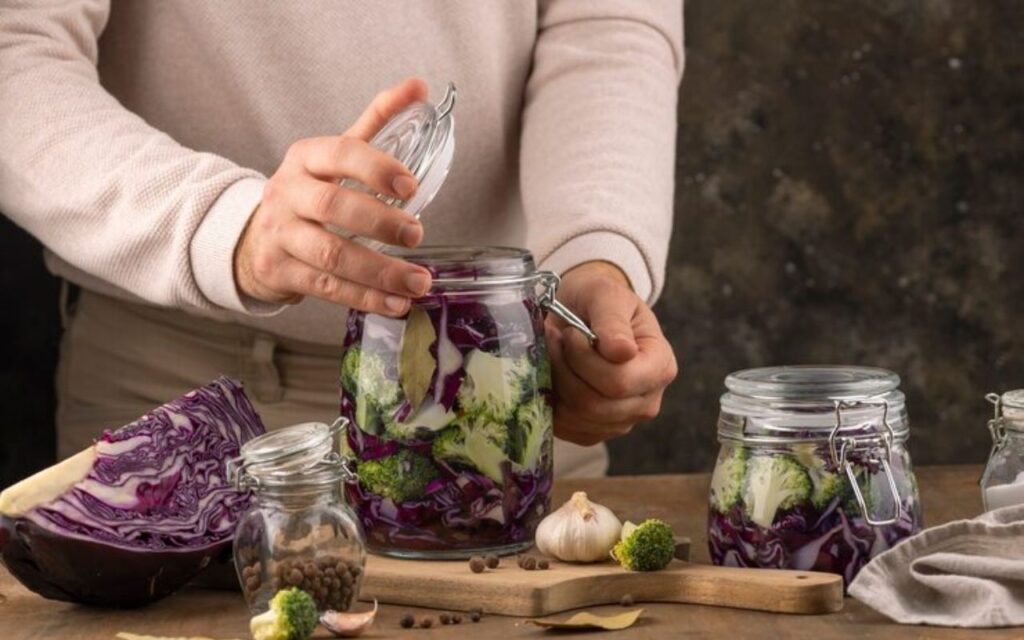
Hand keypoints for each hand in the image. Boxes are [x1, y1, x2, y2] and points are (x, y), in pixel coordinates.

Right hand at [234, 78, 432, 315]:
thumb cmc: (308, 193)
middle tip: (417, 235)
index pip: (339, 153)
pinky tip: (396, 303)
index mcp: (306, 158)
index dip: (376, 168)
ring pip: (332, 255)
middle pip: (333, 206)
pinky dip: (365, 298)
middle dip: (380, 222)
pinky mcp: (280, 271)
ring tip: (419, 281)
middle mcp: (288, 193)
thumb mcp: (335, 154)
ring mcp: (280, 234)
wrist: (253, 237)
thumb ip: (377, 121)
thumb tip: (419, 87)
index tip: (411, 186)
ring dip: (380, 272)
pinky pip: (327, 288)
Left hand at [546, 261, 677, 445]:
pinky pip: (566, 427)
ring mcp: (622, 421)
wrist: (583, 313)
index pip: (619, 382)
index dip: (584, 359)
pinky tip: (552, 374)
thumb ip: (613, 320)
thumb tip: (622, 352)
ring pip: (577, 417)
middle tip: (554, 340)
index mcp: (660, 366)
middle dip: (565, 370)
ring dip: (554, 382)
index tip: (571, 332)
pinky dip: (549, 401)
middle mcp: (647, 401)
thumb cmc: (598, 300)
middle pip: (596, 404)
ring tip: (552, 352)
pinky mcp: (594, 432)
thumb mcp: (606, 295)